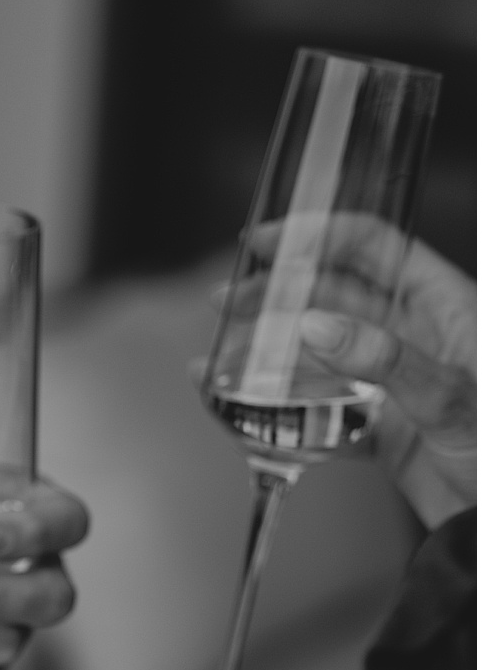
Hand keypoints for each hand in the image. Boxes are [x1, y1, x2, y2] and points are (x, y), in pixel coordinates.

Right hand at [216, 227, 475, 527]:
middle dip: (277, 297)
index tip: (267, 245)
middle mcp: (417, 339)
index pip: (375, 248)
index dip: (318, 237)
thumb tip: (315, 327)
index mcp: (445, 306)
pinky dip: (286, 419)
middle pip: (335, 298)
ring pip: (322, 358)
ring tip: (220, 362)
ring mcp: (398, 386)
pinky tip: (250, 418)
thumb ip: (384, 360)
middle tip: (227, 304)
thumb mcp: (450, 398)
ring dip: (271, 357)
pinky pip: (326, 417)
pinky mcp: (386, 433)